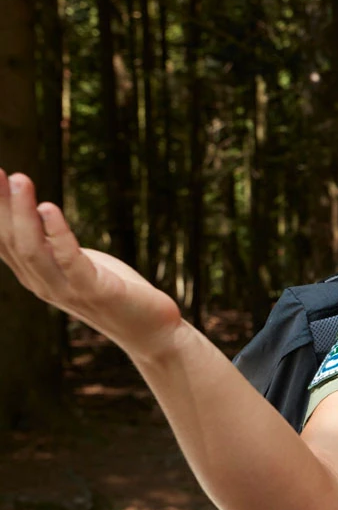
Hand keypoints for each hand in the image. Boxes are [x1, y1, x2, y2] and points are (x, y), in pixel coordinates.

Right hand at [1, 171, 183, 359]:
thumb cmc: (114, 290)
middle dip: (0, 205)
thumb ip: (51, 242)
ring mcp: (66, 289)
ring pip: (32, 250)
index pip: (2, 240)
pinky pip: (69, 259)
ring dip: (23, 214)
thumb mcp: (75, 261)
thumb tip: (32, 210)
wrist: (151, 329)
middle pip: (11, 241)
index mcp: (34, 275)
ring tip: (20, 181)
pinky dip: (57, 233)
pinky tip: (49, 209)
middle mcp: (42, 283)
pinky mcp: (95, 290)